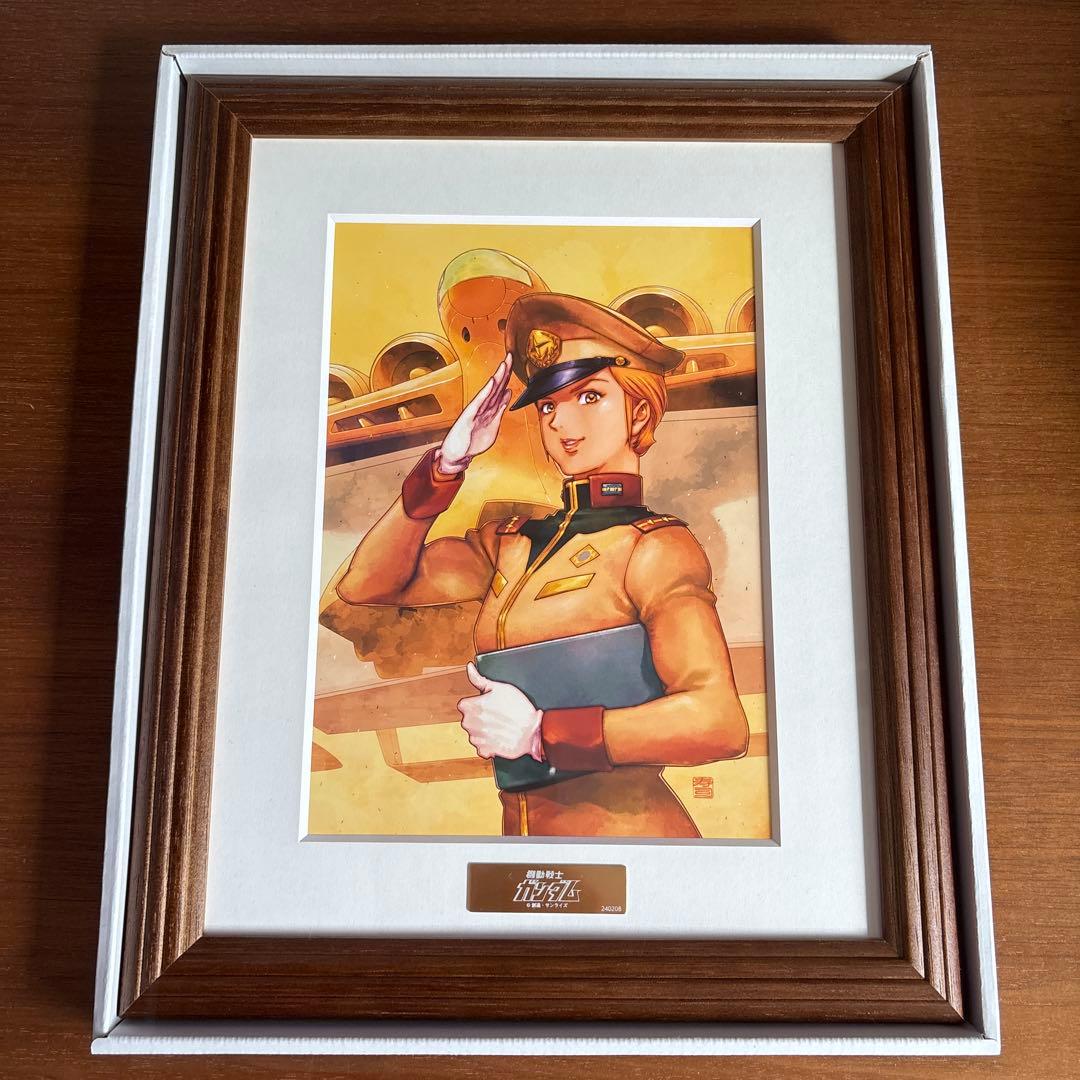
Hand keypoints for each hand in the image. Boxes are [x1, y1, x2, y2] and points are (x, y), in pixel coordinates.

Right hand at [437, 354, 512, 474]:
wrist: (457, 454)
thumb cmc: (472, 441)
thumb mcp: (493, 424)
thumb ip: (500, 408)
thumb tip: (508, 393)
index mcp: (489, 408)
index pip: (500, 388)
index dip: (507, 375)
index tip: (513, 362)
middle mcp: (483, 406)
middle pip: (496, 386)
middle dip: (504, 371)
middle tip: (510, 356)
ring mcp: (476, 410)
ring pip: (489, 391)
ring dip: (497, 378)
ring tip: (504, 365)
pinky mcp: (470, 416)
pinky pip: (480, 402)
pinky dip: (486, 392)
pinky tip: (492, 382)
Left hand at [458, 661, 542, 760]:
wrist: (533, 732)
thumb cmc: (518, 709)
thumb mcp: (500, 687)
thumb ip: (479, 679)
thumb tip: (469, 668)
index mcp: (469, 706)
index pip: (464, 704)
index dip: (477, 703)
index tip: (488, 704)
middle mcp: (469, 723)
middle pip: (469, 718)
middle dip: (479, 716)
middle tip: (496, 714)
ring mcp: (476, 738)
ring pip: (475, 732)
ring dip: (484, 729)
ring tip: (500, 725)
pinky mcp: (484, 750)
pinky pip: (481, 745)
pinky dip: (488, 743)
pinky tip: (499, 736)